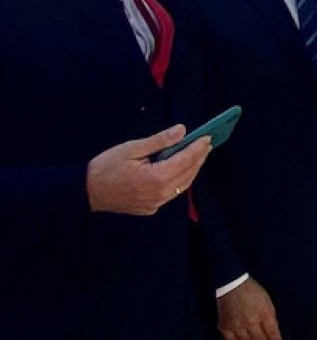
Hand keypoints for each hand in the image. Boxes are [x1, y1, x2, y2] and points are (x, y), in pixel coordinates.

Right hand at [85, 125, 211, 215]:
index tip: (208, 137)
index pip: (185, 160)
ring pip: (181, 186)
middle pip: (187, 174)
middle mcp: (159, 194)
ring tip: (198, 155)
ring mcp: (155, 203)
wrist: (85, 191)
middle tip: (206, 144)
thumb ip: (159, 140)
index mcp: (156, 178)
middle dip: (198, 158)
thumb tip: (182, 130)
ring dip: (191, 170)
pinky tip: (180, 170)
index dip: (198, 148)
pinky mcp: (150, 208)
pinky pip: (171, 193)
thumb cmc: (106, 166)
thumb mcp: (132, 148)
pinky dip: (179, 180)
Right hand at [217, 277, 282, 339]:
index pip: (272, 332)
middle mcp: (251, 322)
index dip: (275, 339)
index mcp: (264, 314)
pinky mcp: (225, 326)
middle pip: (259, 339)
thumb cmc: (252, 290)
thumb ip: (270, 315)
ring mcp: (237, 326)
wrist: (231, 284)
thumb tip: (272, 329)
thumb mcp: (267, 300)